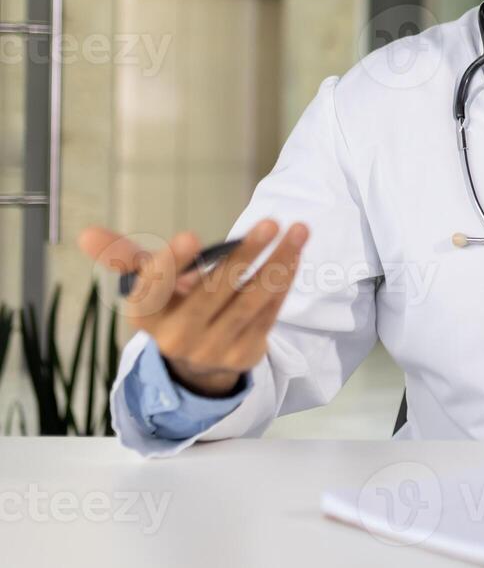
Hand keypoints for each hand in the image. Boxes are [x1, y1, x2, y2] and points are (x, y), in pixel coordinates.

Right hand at [78, 219, 308, 396]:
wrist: (198, 361)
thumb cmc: (172, 307)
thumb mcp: (148, 284)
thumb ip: (124, 257)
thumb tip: (86, 233)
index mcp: (146, 316)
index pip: (153, 291)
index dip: (170, 265)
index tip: (189, 237)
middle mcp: (176, 337)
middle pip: (213, 293)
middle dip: (243, 257)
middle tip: (269, 222)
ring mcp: (213, 349)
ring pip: (249, 302)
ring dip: (277, 264)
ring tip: (298, 230)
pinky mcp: (245, 354)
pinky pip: (269, 313)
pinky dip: (284, 281)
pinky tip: (295, 253)